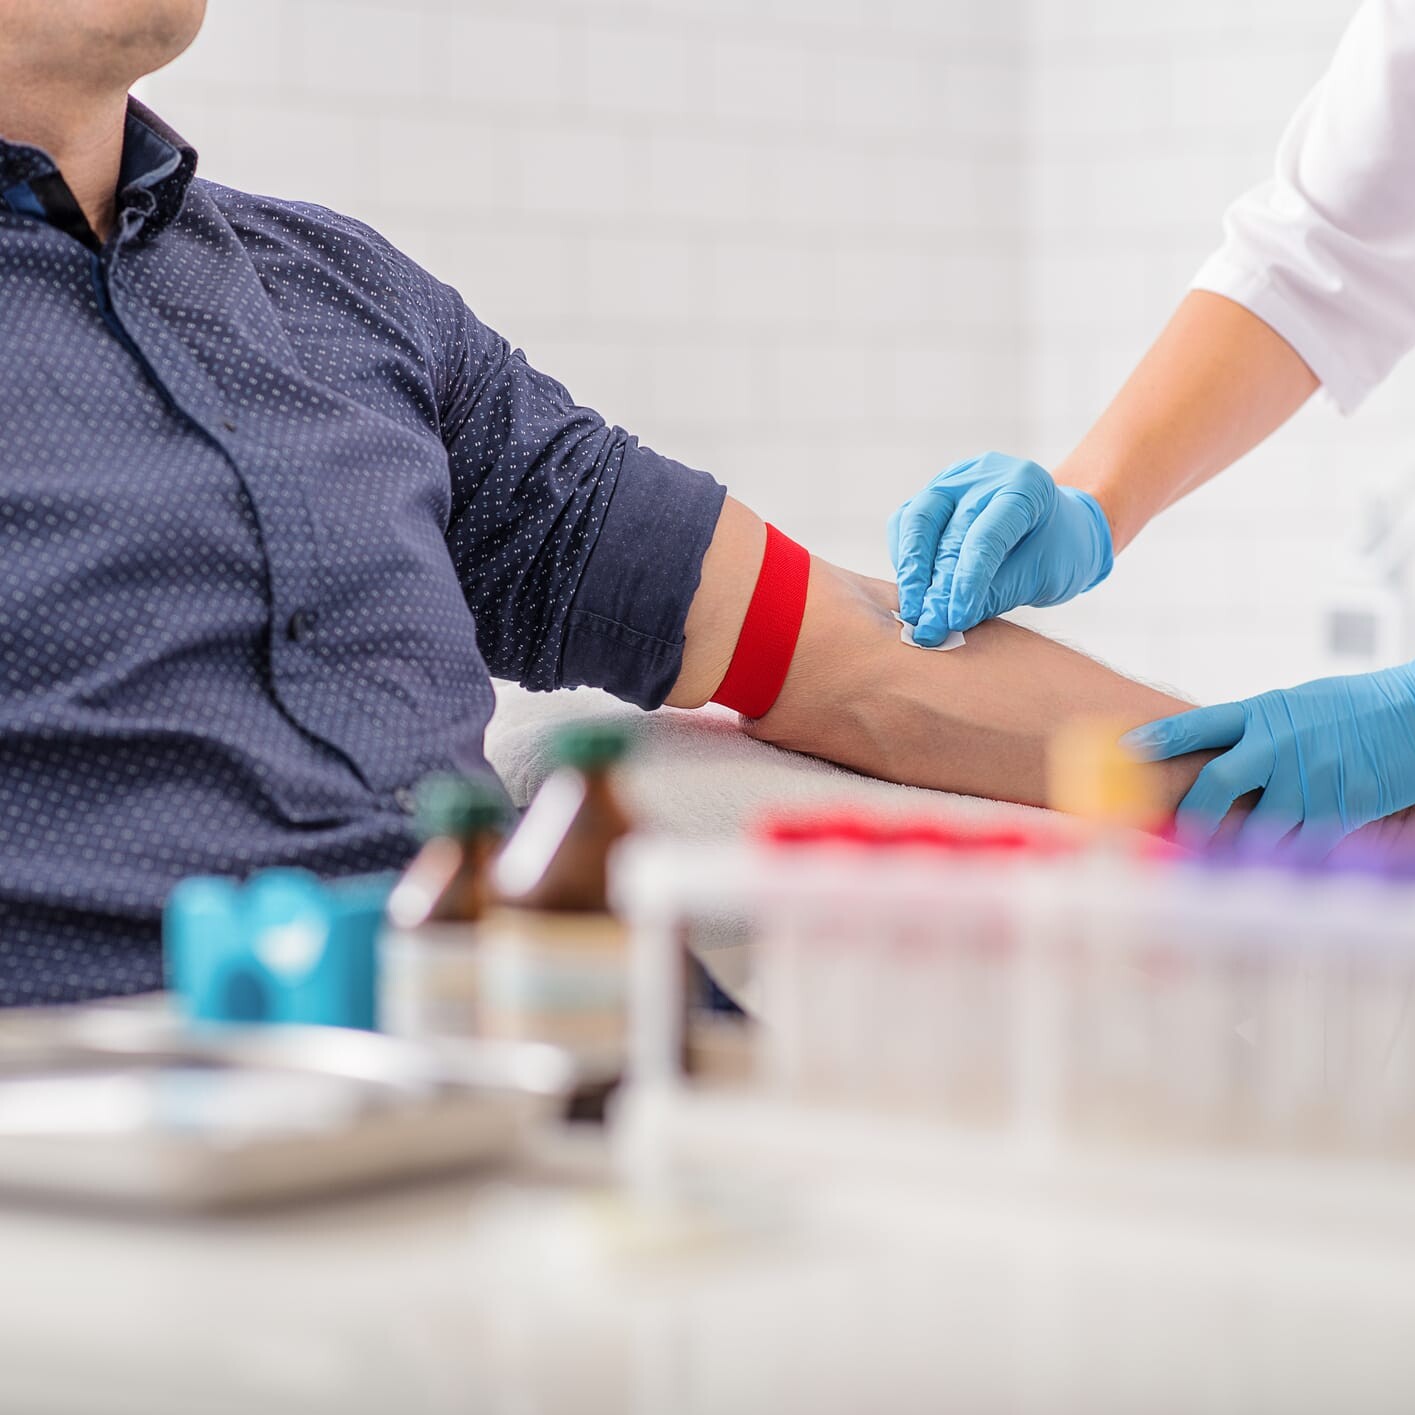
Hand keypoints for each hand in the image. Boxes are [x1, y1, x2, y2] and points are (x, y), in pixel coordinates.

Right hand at [888, 452, 1113, 643]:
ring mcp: (954, 479)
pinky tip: (912, 590)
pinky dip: (905, 559)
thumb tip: (944, 620)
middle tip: (928, 628)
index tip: (954, 620)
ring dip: (910, 571)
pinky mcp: (932, 493)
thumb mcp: (1042, 576)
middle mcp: (985, 474)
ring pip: (915, 521)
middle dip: (934, 586)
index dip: (966, 583)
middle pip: (946, 530)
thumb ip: (996, 593)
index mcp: (1025, 485)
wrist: (1057, 528)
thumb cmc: (1057, 551)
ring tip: (913, 612)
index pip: (985, 537)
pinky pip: (905, 523)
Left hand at [1121, 663, 1414, 844]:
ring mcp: (1310, 780)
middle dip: (1189, 812)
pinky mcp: (1338, 810)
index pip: (1201, 724)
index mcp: (1264, 714)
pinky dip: (1276, 861)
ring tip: (1207, 864)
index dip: (1161, 738)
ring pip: (1256, 827)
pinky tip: (1262, 868)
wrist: (1410, 718)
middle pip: (1219, 781)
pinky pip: (1296, 847)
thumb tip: (1198, 755)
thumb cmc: (1345, 712)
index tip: (1124, 750)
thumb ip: (1247, 732)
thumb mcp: (1291, 707)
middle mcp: (1281, 745)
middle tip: (1170, 834)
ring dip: (1231, 848)